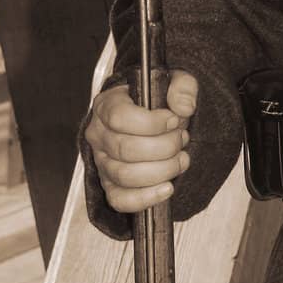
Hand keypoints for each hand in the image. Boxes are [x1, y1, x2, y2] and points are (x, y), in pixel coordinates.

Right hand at [86, 69, 198, 213]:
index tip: (174, 120)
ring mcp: (102, 162)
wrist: (159, 121)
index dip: (152, 123)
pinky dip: (146, 198)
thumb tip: (183, 107)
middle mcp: (99, 135)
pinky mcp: (111, 185)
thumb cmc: (161, 102)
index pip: (119, 117)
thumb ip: (182, 87)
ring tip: (181, 158)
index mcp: (108, 105)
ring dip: (162, 170)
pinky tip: (167, 187)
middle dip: (164, 147)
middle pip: (125, 149)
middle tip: (182, 139)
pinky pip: (120, 200)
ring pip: (125, 175)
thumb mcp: (175, 82)